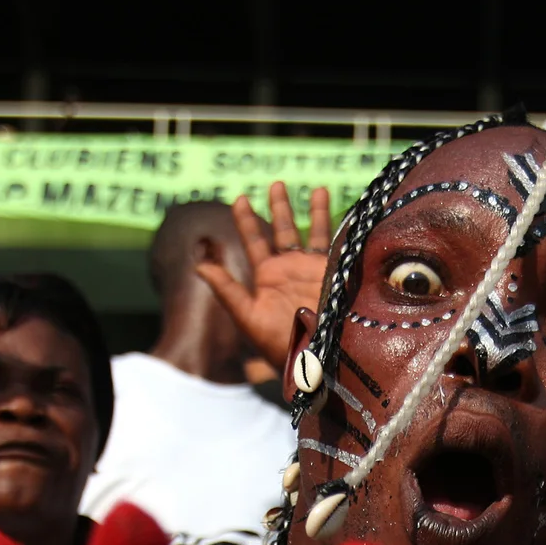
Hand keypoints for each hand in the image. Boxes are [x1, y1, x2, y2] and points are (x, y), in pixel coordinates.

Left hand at [192, 182, 329, 376]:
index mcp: (266, 277)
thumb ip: (226, 290)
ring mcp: (313, 272)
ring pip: (313, 234)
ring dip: (314, 212)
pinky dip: (341, 229)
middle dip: (280, 207)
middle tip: (276, 183)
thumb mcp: (247, 318)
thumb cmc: (278, 347)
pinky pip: (337, 248)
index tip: (239, 198)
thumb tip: (199, 265)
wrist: (313, 361)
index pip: (253, 241)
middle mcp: (290, 270)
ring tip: (317, 188)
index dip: (246, 220)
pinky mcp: (335, 276)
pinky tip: (346, 213)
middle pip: (283, 231)